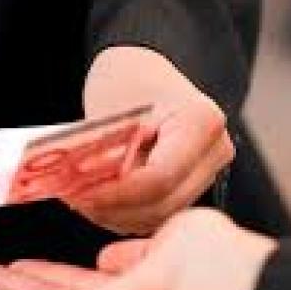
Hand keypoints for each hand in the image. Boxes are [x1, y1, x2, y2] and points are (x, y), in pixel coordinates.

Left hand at [66, 46, 234, 234]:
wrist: (144, 73)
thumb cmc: (128, 81)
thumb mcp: (111, 110)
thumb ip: (106, 153)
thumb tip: (88, 192)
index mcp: (201, 121)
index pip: (159, 177)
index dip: (118, 194)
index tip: (82, 194)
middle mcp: (215, 149)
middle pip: (163, 202)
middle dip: (114, 207)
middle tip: (75, 199)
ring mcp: (208, 171)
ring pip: (161, 215)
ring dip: (117, 215)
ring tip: (83, 200)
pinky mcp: (194, 187)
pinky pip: (159, 214)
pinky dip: (126, 215)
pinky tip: (101, 203)